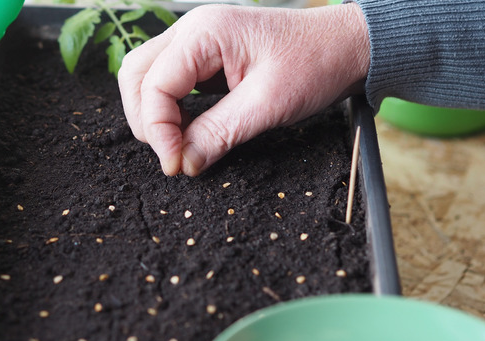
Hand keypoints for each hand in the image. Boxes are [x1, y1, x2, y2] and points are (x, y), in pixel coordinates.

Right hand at [118, 3, 369, 175]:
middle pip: (136, 76)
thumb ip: (219, 133)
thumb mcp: (268, 104)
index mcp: (204, 33)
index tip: (175, 165)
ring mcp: (197, 43)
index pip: (153, 85)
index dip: (157, 130)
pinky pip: (170, 82)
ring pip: (147, 78)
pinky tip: (188, 131)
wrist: (348, 47)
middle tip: (172, 157)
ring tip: (178, 146)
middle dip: (146, 121)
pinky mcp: (206, 58)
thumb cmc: (316, 63)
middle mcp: (192, 31)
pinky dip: (170, 110)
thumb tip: (183, 163)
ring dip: (153, 115)